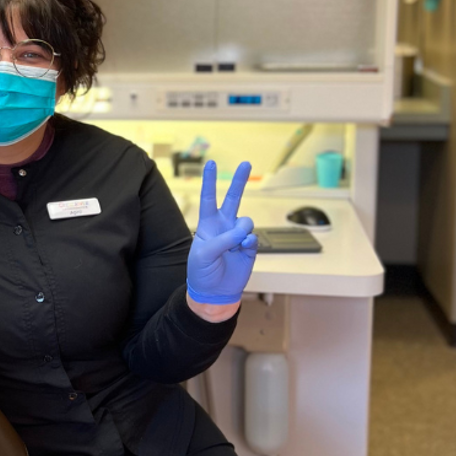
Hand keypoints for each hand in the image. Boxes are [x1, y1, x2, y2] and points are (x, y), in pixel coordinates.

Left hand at [187, 161, 257, 304]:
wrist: (214, 292)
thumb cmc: (202, 272)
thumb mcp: (203, 255)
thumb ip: (221, 240)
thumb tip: (242, 232)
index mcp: (207, 225)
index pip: (208, 199)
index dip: (209, 182)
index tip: (211, 164)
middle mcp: (224, 226)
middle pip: (233, 199)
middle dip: (239, 181)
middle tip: (245, 163)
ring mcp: (238, 236)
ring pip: (246, 221)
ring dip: (242, 230)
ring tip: (235, 244)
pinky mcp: (249, 248)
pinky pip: (253, 238)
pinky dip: (248, 242)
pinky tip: (242, 249)